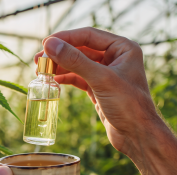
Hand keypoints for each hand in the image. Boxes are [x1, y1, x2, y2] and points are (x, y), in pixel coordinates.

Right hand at [35, 27, 161, 155]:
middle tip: (39, 60)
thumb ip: (75, 60)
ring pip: (78, 64)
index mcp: (122, 48)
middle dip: (60, 54)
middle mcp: (115, 58)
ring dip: (60, 66)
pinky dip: (66, 78)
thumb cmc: (128, 105)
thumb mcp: (100, 79)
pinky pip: (79, 78)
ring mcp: (106, 74)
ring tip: (42, 71)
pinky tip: (54, 80)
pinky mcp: (99, 88)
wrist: (137, 135)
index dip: (65, 38)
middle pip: (81, 49)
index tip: (45, 44)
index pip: (88, 35)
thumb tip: (50, 45)